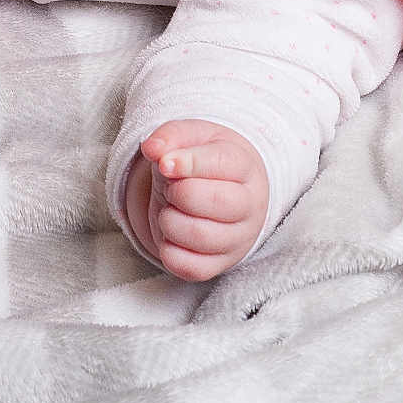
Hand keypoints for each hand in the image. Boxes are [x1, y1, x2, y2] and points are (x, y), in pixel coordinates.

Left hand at [123, 119, 267, 280]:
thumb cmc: (204, 161)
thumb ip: (171, 136)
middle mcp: (250, 205)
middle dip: (179, 192)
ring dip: (169, 220)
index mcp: (245, 167)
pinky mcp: (221, 265)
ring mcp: (239, 239)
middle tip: (171, 187)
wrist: (221, 190)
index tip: (164, 163)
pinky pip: (191, 267)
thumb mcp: (192, 137)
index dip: (187, 163)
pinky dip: (169, 251)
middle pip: (215, 201)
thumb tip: (153, 149)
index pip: (222, 163)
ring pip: (200, 236)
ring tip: (170, 209)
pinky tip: (170, 234)